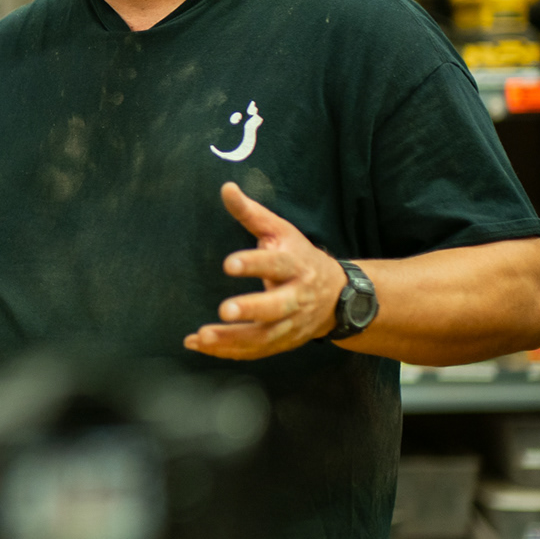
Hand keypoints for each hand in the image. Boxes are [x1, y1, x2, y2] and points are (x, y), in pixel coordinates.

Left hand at [183, 182, 344, 359]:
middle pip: (277, 306)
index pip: (276, 263)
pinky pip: (255, 351)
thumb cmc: (299, 257)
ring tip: (201, 336)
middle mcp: (296, 297)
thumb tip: (226, 187)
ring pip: (264, 336)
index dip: (254, 264)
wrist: (339, 297)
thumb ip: (251, 213)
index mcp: (295, 265)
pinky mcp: (283, 341)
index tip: (228, 263)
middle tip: (224, 310)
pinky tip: (199, 345)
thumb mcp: (281, 231)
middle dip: (252, 309)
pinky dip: (228, 351)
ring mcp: (292, 323)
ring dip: (232, 339)